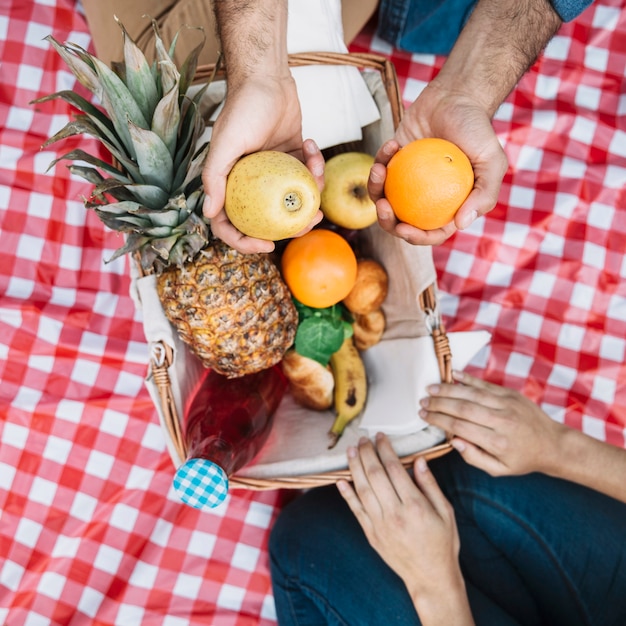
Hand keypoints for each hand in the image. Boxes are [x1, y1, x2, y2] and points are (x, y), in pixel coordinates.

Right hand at [201, 75, 323, 252]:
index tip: (268, 246)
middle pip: (266, 219)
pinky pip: (306, 175)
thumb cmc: (243, 109)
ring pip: (291, 201)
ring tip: (319, 188)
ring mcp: (272, 174)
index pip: (230, 224)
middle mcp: (249, 183)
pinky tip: (311, 145)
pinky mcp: (293, 160)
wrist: (266, 79)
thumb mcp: (225, 144)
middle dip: (289, 227)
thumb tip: (208, 213)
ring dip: (309, 199)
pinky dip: (314, 165)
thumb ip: (214, 178)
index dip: (245, 243)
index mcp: (229, 184)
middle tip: (307, 223)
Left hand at [337, 434, 464, 604]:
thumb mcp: (445, 512)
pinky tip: (341, 480)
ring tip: (350, 451)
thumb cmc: (442, 543)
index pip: (394, 468)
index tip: (381, 437)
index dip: (385, 449)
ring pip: (362, 489)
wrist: (431, 578)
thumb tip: (418, 461)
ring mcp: (380, 525)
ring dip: (354, 467)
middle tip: (363, 439)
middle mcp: (394, 514)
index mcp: (415, 506)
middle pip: (375, 475)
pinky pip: (355, 510)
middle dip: (367, 453)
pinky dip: (347, 494)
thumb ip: (430, 485)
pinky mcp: (371, 534)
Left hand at [368, 82, 507, 245]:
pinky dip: (381, 159)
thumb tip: (461, 225)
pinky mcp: (391, 163)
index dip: (416, 237)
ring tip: (379, 170)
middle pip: (401, 222)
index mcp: (447, 206)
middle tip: (383, 206)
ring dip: (375, 189)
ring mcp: (406, 182)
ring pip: (384, 199)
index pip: (431, 232)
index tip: (404, 227)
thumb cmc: (476, 129)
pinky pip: (379, 170)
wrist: (457, 97)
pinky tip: (391, 146)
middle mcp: (425, 198)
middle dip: (386, 222)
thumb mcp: (492, 161)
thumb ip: (483, 194)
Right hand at [420, 371, 568, 475]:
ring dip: (448, 389)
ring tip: (430, 388)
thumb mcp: (499, 470)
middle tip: (422, 402)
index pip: (459, 427)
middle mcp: (501, 421)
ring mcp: (507, 405)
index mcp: (497, 442)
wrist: (553, 444)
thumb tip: (454, 442)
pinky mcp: (510, 394)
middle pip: (462, 408)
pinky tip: (451, 374)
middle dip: (438, 404)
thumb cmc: (522, 459)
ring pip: (471, 394)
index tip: (423, 416)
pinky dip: (467, 378)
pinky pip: (485, 384)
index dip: (438, 420)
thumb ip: (474, 458)